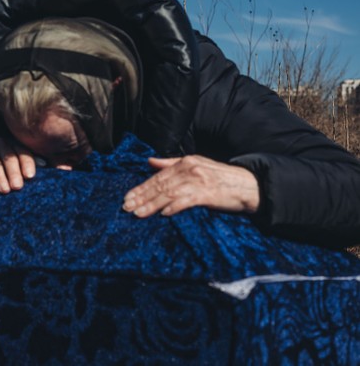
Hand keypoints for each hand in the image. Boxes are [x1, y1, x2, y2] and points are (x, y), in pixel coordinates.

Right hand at [0, 137, 36, 193]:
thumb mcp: (13, 155)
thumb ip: (28, 161)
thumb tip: (45, 164)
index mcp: (14, 144)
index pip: (22, 152)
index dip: (27, 163)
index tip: (30, 176)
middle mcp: (1, 144)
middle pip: (9, 158)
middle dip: (14, 173)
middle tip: (17, 187)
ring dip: (1, 178)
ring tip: (5, 191)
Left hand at [123, 154, 259, 216]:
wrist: (248, 185)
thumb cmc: (220, 177)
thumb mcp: (195, 164)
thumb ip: (171, 163)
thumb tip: (150, 161)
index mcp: (184, 162)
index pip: (158, 176)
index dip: (141, 188)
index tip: (127, 198)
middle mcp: (189, 169)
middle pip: (160, 185)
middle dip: (141, 197)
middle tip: (127, 207)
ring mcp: (198, 181)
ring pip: (169, 194)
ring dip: (152, 204)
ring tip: (138, 213)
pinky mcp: (207, 194)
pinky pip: (186, 201)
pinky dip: (174, 207)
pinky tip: (164, 214)